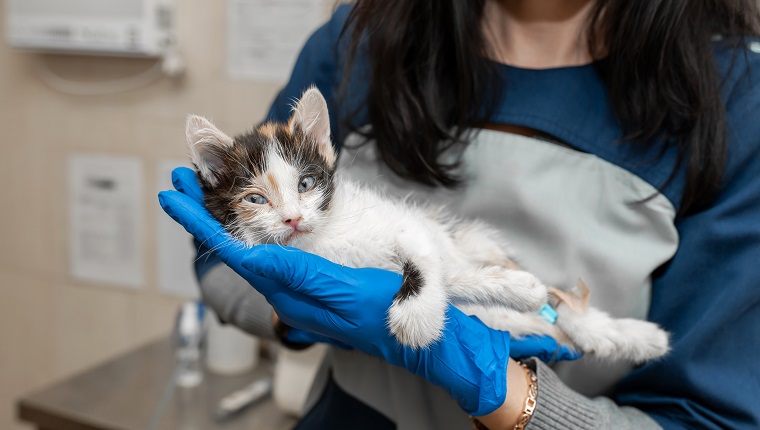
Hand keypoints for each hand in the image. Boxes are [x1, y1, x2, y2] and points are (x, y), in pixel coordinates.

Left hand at [159, 167, 578, 415]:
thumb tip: (250, 259)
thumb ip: (297, 275)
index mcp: (292, 292)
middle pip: (236, 247)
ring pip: (252, 251)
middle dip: (205, 214)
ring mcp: (302, 293)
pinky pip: (274, 259)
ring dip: (227, 222)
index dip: (203, 220)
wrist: (424, 339)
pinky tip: (253, 226)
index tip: (173, 195)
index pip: (236, 250)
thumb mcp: (345, 290)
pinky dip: (254, 235)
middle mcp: (289, 293)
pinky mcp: (316, 289)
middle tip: (178, 181)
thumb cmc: (390, 312)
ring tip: (206, 193)